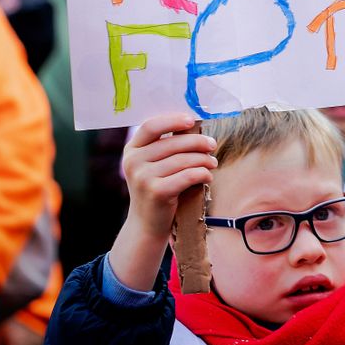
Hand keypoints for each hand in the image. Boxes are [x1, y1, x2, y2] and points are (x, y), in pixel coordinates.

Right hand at [111, 114, 215, 290]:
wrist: (147, 223)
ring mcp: (142, 178)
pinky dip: (202, 174)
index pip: (150, 126)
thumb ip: (167, 145)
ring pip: (183, 160)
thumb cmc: (158, 187)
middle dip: (198, 142)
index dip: (173, 120)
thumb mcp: (155, 164)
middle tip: (212, 145)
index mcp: (132, 149)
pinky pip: (188, 175)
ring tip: (213, 162)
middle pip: (173, 143)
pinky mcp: (156, 192)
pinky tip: (207, 176)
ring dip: (204, 159)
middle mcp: (133, 162)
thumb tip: (195, 123)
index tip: (192, 120)